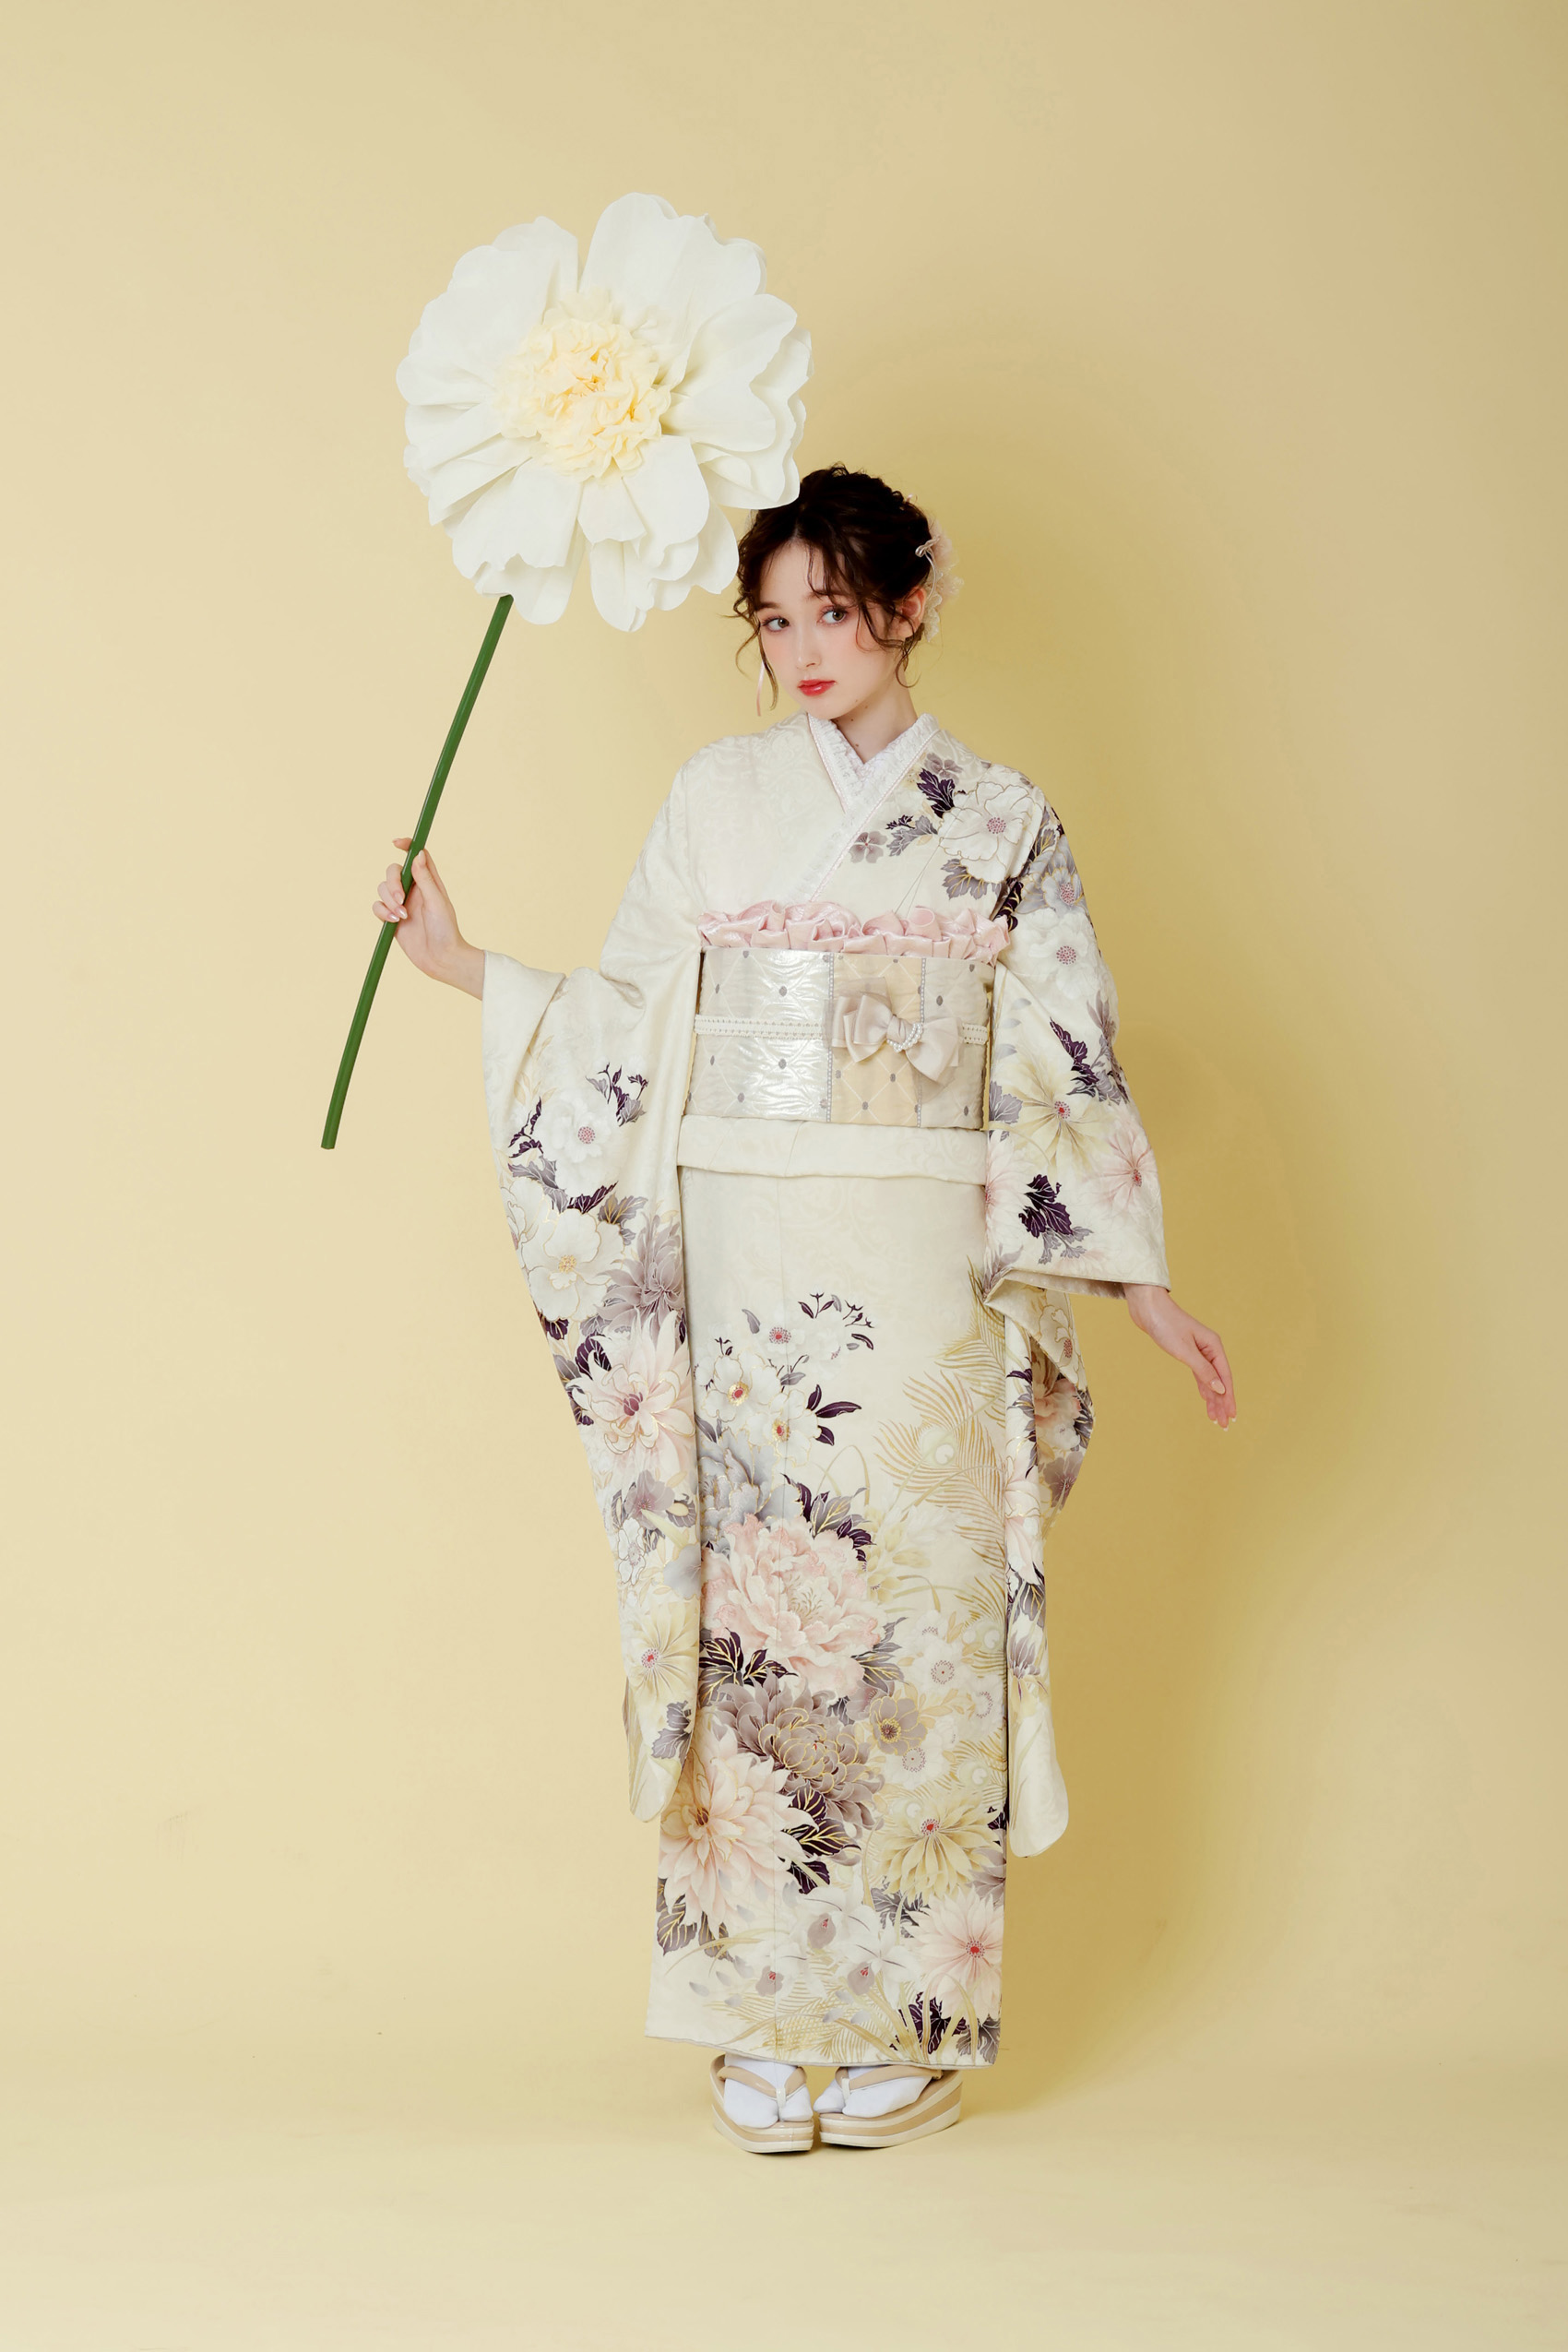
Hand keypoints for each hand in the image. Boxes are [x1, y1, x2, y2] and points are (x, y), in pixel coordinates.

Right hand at [372, 838, 482, 996]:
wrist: (440, 959)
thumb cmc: (446, 931)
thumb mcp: (437, 903)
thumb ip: (426, 879)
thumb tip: (418, 855)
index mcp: (429, 881)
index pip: (416, 856)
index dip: (406, 845)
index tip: (396, 843)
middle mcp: (414, 889)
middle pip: (393, 871)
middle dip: (392, 883)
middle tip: (401, 900)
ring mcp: (401, 903)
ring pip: (382, 888)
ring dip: (388, 901)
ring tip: (402, 917)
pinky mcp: (391, 917)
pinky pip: (377, 906)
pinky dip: (382, 912)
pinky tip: (394, 922)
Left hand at [1123, 1284, 1236, 1426]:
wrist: (1148, 1307)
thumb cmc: (1166, 1325)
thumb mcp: (1184, 1351)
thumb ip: (1203, 1370)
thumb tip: (1220, 1388)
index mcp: (1214, 1346)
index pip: (1225, 1377)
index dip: (1229, 1398)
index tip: (1232, 1416)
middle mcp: (1210, 1348)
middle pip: (1219, 1381)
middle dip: (1222, 1403)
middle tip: (1224, 1425)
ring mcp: (1199, 1350)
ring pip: (1210, 1379)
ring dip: (1212, 1398)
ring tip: (1214, 1418)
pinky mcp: (1187, 1351)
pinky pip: (1199, 1374)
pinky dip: (1203, 1387)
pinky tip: (1205, 1399)